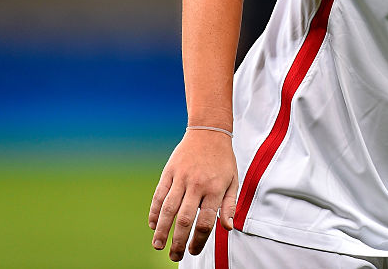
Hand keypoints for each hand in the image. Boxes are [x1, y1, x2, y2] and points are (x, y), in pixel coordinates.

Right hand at [149, 129, 238, 260]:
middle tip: (175, 256)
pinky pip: (159, 195)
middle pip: (185, 219)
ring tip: (158, 246)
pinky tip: (153, 225)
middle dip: (178, 241)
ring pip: (168, 209)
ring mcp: (181, 178)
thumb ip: (230, 205)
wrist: (209, 132)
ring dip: (162, 230)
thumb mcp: (233, 181)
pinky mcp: (169, 172)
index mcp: (215, 189)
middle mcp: (197, 185)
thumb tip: (228, 228)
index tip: (193, 251)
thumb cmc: (223, 160)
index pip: (205, 222)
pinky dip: (154, 211)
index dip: (199, 241)